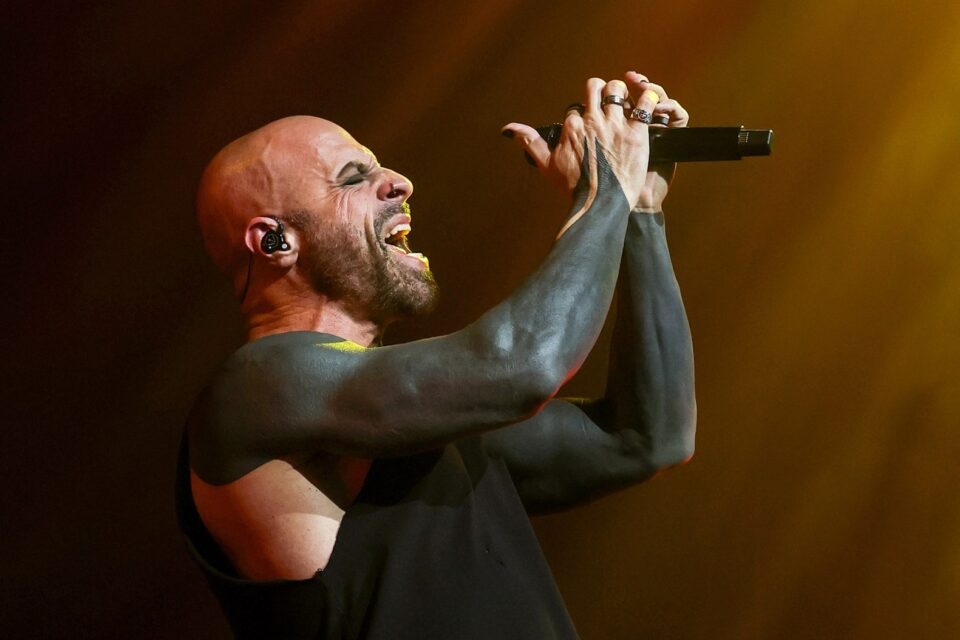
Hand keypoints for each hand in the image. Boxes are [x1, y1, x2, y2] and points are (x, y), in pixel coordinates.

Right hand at [502, 72, 688, 212]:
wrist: (600, 204)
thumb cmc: (573, 189)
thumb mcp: (546, 166)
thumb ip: (531, 143)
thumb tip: (509, 128)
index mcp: (572, 127)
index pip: (576, 108)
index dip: (581, 115)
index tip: (587, 127)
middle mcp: (592, 120)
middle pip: (596, 88)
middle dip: (600, 90)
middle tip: (607, 101)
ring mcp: (615, 125)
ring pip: (618, 90)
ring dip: (622, 92)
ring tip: (627, 102)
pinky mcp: (637, 132)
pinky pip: (645, 104)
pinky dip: (649, 100)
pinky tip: (650, 105)